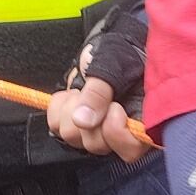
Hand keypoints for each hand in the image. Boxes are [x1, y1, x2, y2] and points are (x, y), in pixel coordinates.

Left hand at [48, 9, 151, 162]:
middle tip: (91, 91)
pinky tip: (71, 94)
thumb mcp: (113, 64)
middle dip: (88, 116)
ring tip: (81, 90)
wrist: (108, 45)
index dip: (117, 134)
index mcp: (139, 120)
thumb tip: (82, 121)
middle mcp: (119, 131)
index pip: (130, 149)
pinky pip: (56, 126)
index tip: (114, 108)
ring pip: (74, 138)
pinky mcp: (76, 124)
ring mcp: (96, 129)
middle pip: (97, 145)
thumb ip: (99, 92)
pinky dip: (58, 108)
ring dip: (71, 110)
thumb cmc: (120, 52)